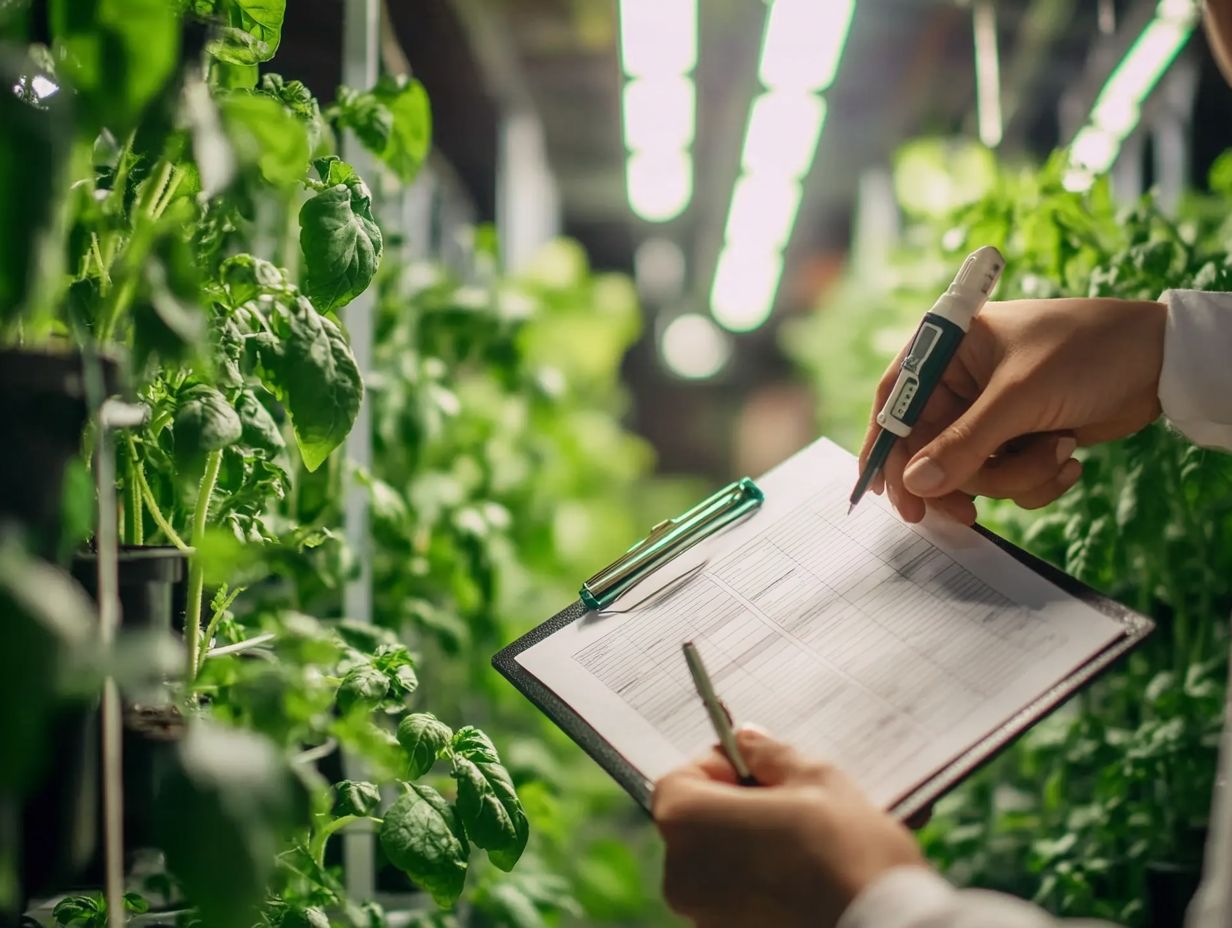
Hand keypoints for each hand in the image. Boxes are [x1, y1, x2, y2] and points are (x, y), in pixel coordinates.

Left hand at [653, 729, 924, 927]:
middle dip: (737, 806)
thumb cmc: (849, 853)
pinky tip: (803, 878)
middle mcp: (681, 872)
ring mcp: (703, 914)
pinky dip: (761, 882)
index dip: (722, 767)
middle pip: (699, 821)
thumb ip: (771, 755)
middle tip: (790, 804)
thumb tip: (748, 742)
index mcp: (687, 821)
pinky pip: (736, 896)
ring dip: (749, 845)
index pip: (683, 778)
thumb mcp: (816, 779)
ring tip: (804, 844)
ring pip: (718, 861)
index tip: (759, 769)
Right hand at [859, 297, 1166, 523]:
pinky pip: (1007, 479)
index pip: (895, 403)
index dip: (888, 452)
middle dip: (964, 478)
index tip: (896, 498)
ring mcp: (991, 413)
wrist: (1161, 361)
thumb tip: (916, 484)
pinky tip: (1070, 456)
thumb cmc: (1086, 352)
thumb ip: (964, 443)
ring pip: (973, 471)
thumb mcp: (1020, 396)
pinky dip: (1037, 479)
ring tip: (1058, 452)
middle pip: (930, 450)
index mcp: (948, 350)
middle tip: (969, 513)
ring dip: (1016, 476)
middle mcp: (962, 381)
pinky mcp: (1019, 438)